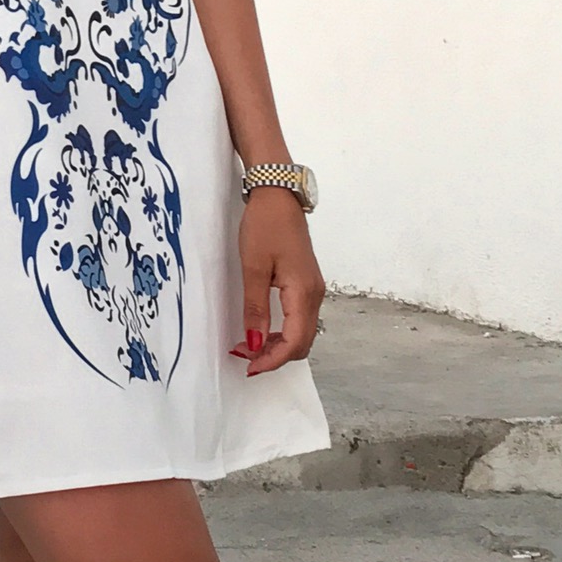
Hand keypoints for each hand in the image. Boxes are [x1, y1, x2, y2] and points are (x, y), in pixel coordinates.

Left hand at [232, 189, 323, 375]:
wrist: (278, 195)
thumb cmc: (264, 226)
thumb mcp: (253, 268)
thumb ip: (255, 308)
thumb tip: (254, 343)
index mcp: (303, 292)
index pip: (294, 342)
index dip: (272, 360)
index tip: (248, 366)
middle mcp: (315, 294)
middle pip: (303, 342)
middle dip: (276, 356)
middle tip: (246, 358)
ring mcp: (314, 288)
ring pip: (303, 332)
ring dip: (280, 345)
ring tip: (250, 345)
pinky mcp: (307, 283)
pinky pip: (300, 318)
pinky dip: (284, 331)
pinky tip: (263, 330)